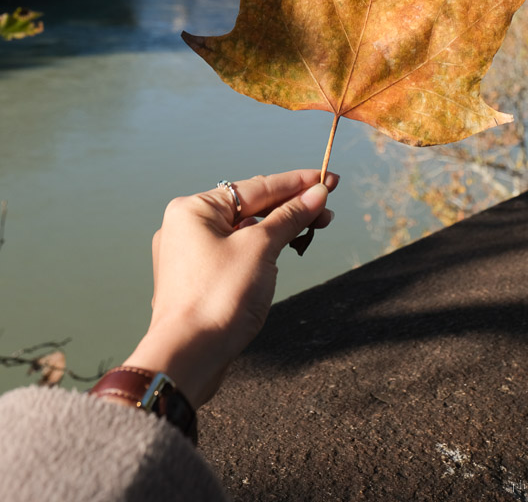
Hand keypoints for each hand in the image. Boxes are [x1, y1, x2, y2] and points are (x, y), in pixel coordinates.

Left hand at [122, 169, 337, 408]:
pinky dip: (262, 253)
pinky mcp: (197, 282)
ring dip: (279, 231)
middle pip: (250, 209)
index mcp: (193, 209)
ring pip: (244, 234)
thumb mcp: (261, 249)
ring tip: (312, 231)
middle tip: (328, 211)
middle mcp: (186, 227)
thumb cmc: (219, 297)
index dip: (297, 183)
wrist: (187, 358)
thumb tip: (318, 194)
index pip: (256, 187)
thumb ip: (290, 217)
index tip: (330, 179)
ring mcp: (189, 256)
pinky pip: (236, 255)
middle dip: (291, 209)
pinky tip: (282, 254)